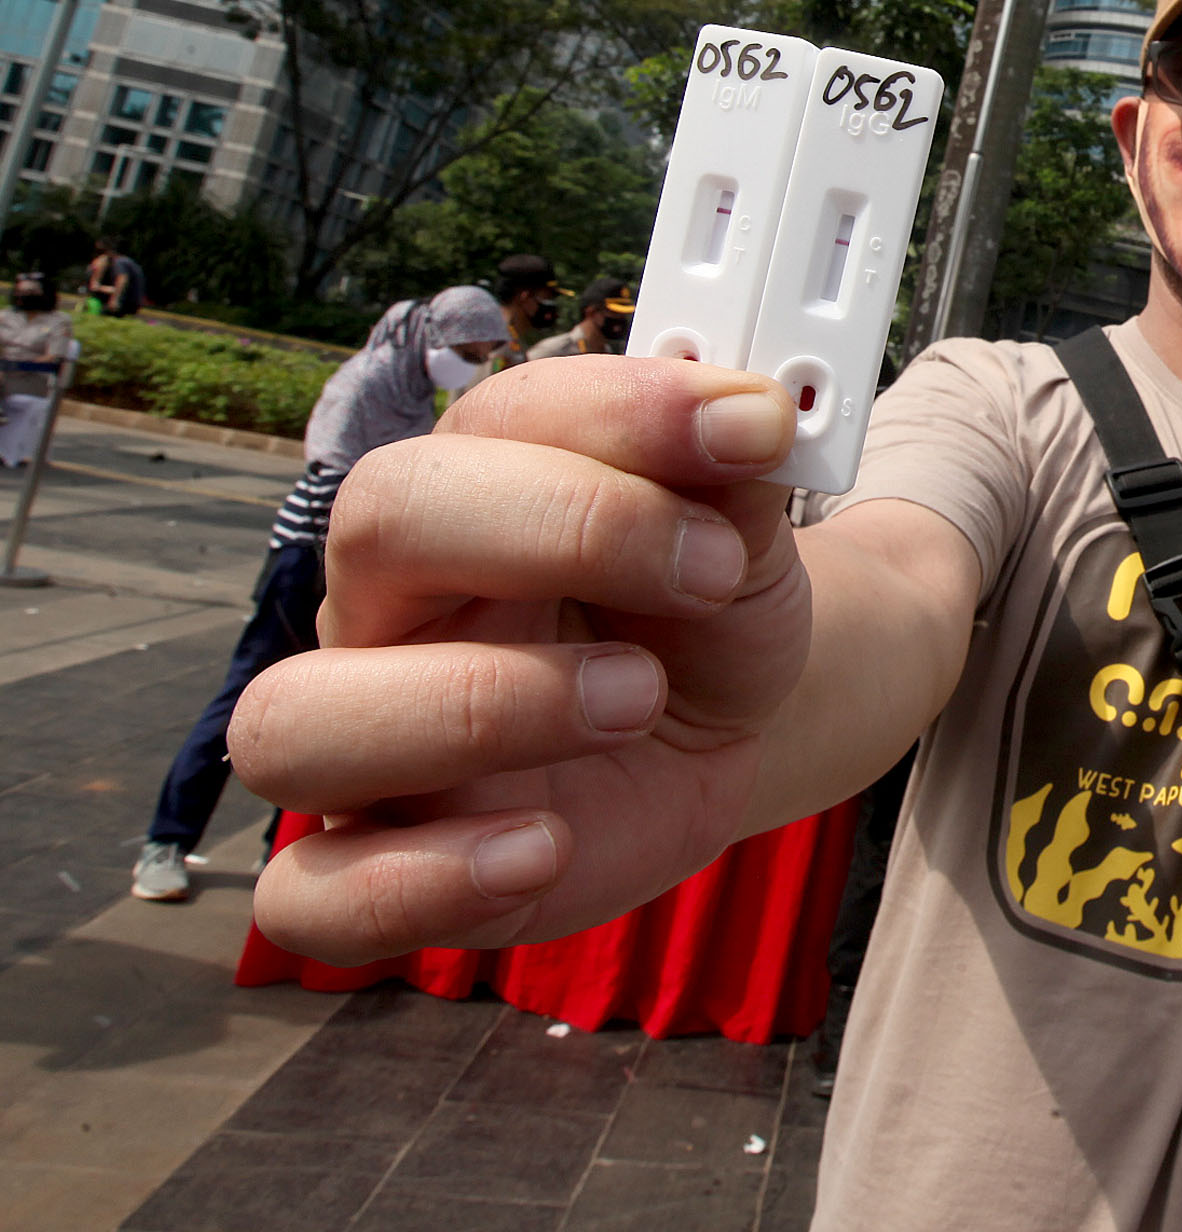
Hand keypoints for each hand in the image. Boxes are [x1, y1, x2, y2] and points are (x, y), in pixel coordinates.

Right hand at [233, 360, 809, 964]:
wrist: (717, 728)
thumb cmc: (699, 616)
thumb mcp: (741, 539)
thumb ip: (734, 478)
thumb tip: (752, 418)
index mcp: (472, 488)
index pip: (499, 416)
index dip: (627, 417)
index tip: (754, 432)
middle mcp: (390, 602)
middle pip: (377, 522)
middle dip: (563, 528)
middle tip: (709, 576)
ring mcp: (364, 741)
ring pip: (294, 720)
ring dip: (474, 709)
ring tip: (633, 704)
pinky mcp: (381, 866)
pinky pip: (311, 897)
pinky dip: (414, 881)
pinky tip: (540, 850)